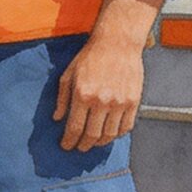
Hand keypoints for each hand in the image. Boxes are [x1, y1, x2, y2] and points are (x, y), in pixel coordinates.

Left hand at [54, 34, 142, 150]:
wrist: (117, 43)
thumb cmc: (90, 57)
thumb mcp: (68, 75)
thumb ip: (62, 99)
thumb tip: (57, 118)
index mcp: (83, 95)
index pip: (75, 127)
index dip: (69, 141)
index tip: (66, 146)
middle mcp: (102, 101)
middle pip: (92, 135)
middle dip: (84, 145)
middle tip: (79, 148)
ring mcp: (120, 102)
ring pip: (110, 134)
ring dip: (100, 142)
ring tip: (94, 142)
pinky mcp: (134, 101)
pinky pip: (126, 126)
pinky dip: (118, 134)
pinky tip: (111, 134)